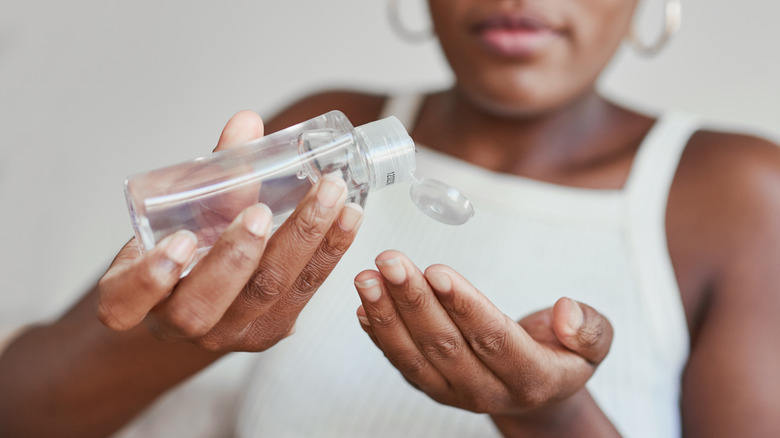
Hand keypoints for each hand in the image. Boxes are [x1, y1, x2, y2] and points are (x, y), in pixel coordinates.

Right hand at [97, 111, 364, 351]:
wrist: (205, 292)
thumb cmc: (185, 243)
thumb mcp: (181, 208)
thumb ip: (210, 173)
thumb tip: (248, 122)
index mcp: (134, 298)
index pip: (125, 303)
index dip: (151, 277)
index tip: (181, 241)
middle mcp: (179, 325)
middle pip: (205, 304)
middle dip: (238, 255)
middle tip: (262, 211)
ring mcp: (231, 333)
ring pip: (266, 295)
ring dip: (302, 241)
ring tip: (329, 195)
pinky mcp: (273, 327)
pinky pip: (304, 291)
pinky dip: (329, 249)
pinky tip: (349, 215)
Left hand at [354, 250, 612, 421]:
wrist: (536, 392)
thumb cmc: (562, 354)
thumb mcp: (595, 343)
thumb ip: (590, 329)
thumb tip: (565, 312)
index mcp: (531, 378)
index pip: (493, 339)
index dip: (465, 306)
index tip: (438, 270)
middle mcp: (487, 391)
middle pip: (445, 344)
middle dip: (413, 299)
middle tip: (389, 260)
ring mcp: (453, 392)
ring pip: (414, 354)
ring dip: (386, 314)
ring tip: (367, 277)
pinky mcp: (431, 386)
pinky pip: (400, 362)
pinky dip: (379, 333)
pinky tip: (364, 303)